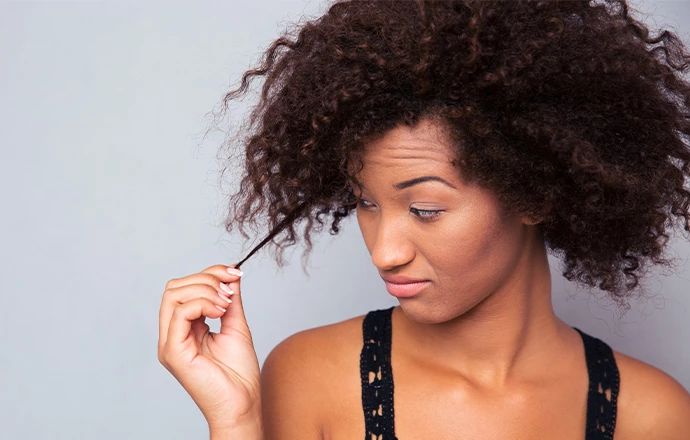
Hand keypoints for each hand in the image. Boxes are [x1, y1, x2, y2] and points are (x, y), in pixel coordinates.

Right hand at [157, 263, 260, 430]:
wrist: (242, 404)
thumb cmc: (239, 374)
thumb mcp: (236, 326)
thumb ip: (231, 300)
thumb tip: (231, 274)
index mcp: (184, 329)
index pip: (184, 288)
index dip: (208, 274)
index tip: (234, 273)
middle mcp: (172, 335)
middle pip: (174, 287)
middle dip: (206, 278)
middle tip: (230, 288)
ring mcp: (170, 343)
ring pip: (174, 295)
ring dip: (205, 290)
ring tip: (227, 303)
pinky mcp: (173, 352)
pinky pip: (180, 313)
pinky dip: (203, 303)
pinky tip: (221, 311)